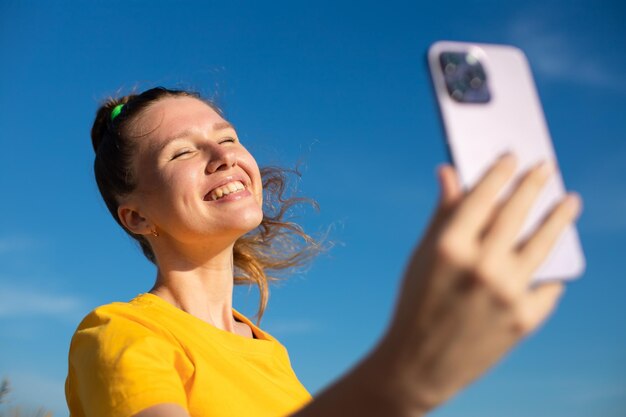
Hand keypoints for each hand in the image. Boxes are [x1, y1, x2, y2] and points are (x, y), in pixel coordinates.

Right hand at [372, 155, 581, 413]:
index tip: (512, 157)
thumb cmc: (416, 304)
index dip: (499, 172)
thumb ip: (443, 213)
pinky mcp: (525, 319)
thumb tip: (449, 172)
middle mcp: (481, 266)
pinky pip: (546, 284)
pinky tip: (553, 261)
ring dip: (559, 218)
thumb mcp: (423, 256)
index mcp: (449, 247)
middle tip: (546, 168)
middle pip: (516, 213)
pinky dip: (548, 272)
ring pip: (543, 244)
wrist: (419, 364)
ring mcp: (507, 294)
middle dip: (533, 185)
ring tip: (570, 201)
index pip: (483, 196)